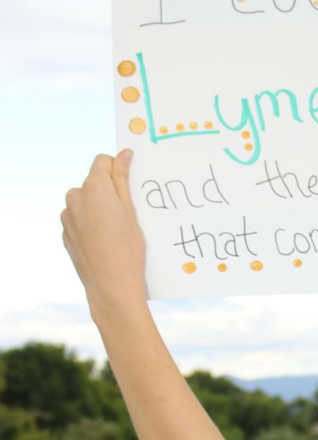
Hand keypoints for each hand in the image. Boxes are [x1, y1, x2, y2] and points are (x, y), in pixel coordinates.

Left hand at [61, 150, 147, 315]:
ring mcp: (67, 216)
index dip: (117, 168)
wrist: (111, 286)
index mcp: (94, 188)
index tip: (128, 182)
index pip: (102, 161)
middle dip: (107, 191)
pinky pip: (78, 219)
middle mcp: (75, 198)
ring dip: (97, 208)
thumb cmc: (127, 249)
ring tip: (115, 231)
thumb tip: (123, 154)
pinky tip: (104, 242)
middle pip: (92, 182)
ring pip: (84, 201)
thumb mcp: (131, 211)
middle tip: (126, 213)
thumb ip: (123, 179)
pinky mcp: (65, 233)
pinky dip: (90, 224)